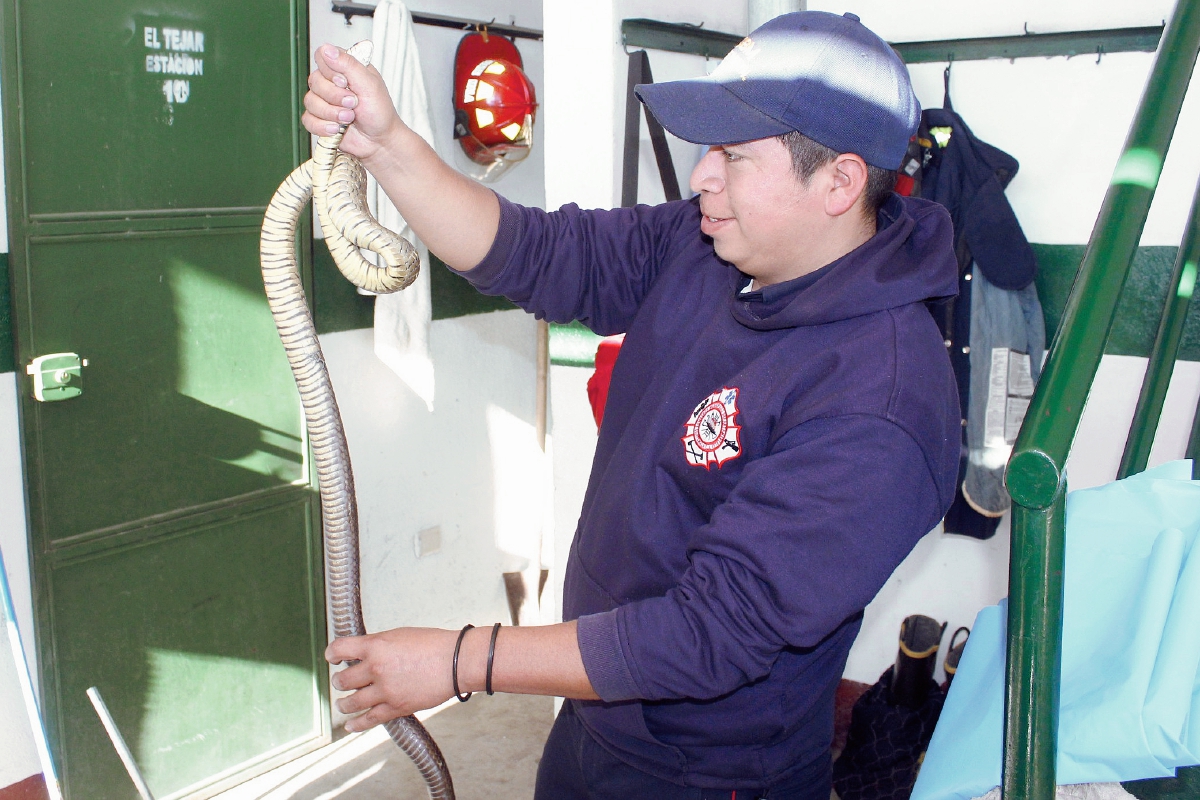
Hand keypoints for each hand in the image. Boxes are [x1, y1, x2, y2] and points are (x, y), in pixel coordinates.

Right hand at [302, 44, 405, 161]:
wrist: (380, 141)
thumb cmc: (380, 112)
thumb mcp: (369, 84)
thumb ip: (348, 64)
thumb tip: (327, 49)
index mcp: (344, 68)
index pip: (322, 56)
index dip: (331, 71)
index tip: (346, 82)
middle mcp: (331, 82)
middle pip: (314, 81)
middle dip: (335, 96)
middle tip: (353, 103)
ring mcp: (324, 101)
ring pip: (310, 101)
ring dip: (331, 113)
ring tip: (349, 118)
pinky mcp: (319, 119)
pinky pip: (308, 120)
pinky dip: (323, 126)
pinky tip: (337, 129)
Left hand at [326, 627, 462, 731]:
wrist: (456, 662)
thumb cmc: (434, 645)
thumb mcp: (400, 635)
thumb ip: (379, 645)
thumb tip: (366, 654)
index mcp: (376, 646)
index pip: (340, 648)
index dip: (332, 654)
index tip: (332, 657)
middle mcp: (376, 668)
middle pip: (343, 679)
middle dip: (340, 680)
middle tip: (341, 680)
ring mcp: (385, 690)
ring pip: (352, 701)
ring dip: (344, 702)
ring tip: (342, 703)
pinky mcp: (395, 707)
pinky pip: (369, 719)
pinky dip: (357, 724)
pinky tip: (350, 725)